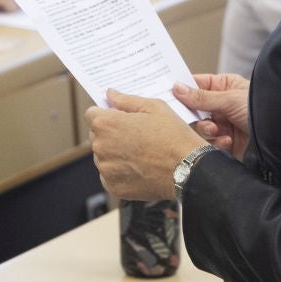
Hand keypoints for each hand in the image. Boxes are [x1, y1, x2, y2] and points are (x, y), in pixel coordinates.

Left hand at [87, 89, 209, 203]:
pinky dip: (120, 172)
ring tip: (140, 153)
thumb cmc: (173, 137)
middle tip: (135, 136)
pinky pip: (110, 175)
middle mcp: (100, 146)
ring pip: (103, 156)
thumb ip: (126, 100)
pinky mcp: (113, 186)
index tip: (118, 118)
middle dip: (111, 134)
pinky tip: (139, 167)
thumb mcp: (154, 107)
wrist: (189, 170)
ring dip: (115, 153)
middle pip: (96, 136)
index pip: (91, 114)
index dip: (105, 114)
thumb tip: (110, 94)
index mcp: (106, 124)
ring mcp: (106, 169)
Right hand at [175, 73, 250, 159]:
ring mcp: (224, 124)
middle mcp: (222, 105)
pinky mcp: (226, 143)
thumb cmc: (264, 109)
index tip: (169, 94)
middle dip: (195, 116)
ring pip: (199, 128)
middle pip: (194, 109)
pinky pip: (209, 142)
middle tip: (198, 118)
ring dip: (206, 130)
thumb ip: (201, 97)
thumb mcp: (230, 99)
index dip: (182, 90)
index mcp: (224, 87)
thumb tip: (177, 88)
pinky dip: (216, 142)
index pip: (196, 85)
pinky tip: (228, 140)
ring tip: (217, 130)